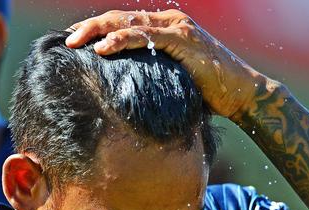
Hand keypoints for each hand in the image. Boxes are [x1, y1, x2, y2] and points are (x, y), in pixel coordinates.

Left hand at [65, 9, 265, 119]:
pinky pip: (146, 36)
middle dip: (90, 27)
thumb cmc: (207, 91)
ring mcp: (177, 28)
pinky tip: (103, 48)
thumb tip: (124, 93)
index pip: (124, 22)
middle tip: (66, 40)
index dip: (97, 29)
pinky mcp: (184, 40)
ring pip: (129, 22)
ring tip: (75, 42)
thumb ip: (151, 76)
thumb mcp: (172, 79)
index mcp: (164, 28)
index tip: (73, 41)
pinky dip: (122, 40)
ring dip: (98, 31)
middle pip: (120, 17)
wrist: (242, 93)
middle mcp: (169, 22)